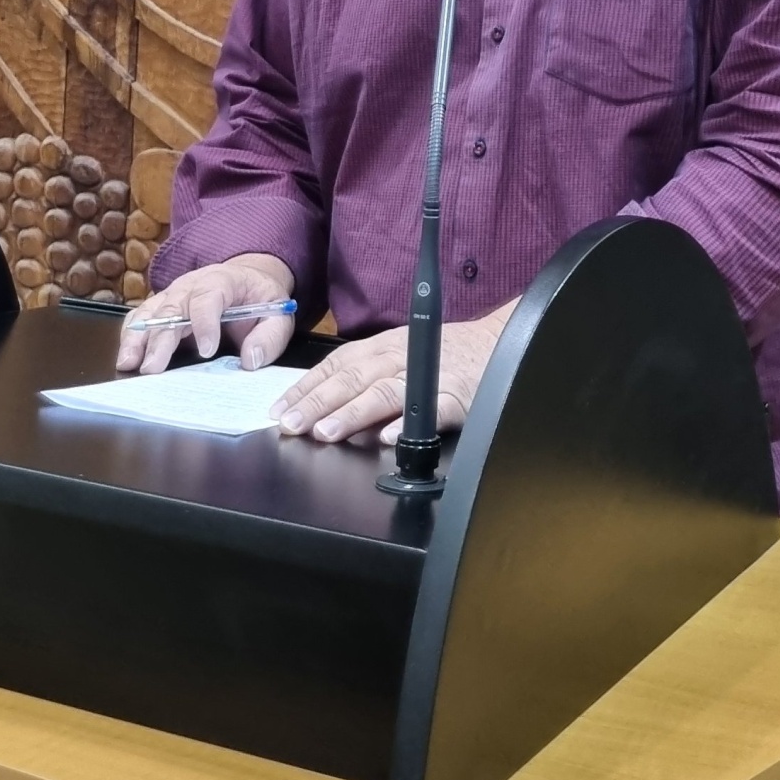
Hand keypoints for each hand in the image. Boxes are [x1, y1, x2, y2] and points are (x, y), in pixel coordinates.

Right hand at [115, 253, 295, 375]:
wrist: (248, 279)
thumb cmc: (261, 299)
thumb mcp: (279, 314)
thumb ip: (270, 337)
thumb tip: (251, 360)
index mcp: (223, 280)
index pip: (210, 297)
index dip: (205, 322)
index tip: (207, 351)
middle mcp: (192, 284)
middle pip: (172, 307)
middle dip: (161, 339)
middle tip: (152, 369)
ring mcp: (173, 294)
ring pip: (150, 312)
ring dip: (137, 338)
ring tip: (129, 364)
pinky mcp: (162, 306)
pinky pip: (141, 317)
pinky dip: (131, 337)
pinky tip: (127, 358)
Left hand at [272, 302, 515, 444]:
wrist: (500, 342)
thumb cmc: (445, 352)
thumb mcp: (401, 354)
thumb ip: (367, 378)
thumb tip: (326, 411)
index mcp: (383, 348)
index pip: (336, 366)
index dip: (306, 388)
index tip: (278, 410)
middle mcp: (400, 358)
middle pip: (354, 379)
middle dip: (319, 402)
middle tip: (292, 425)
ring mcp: (429, 376)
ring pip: (386, 393)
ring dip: (354, 412)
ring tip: (327, 432)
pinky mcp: (458, 397)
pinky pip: (432, 410)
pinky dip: (409, 423)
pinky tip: (390, 437)